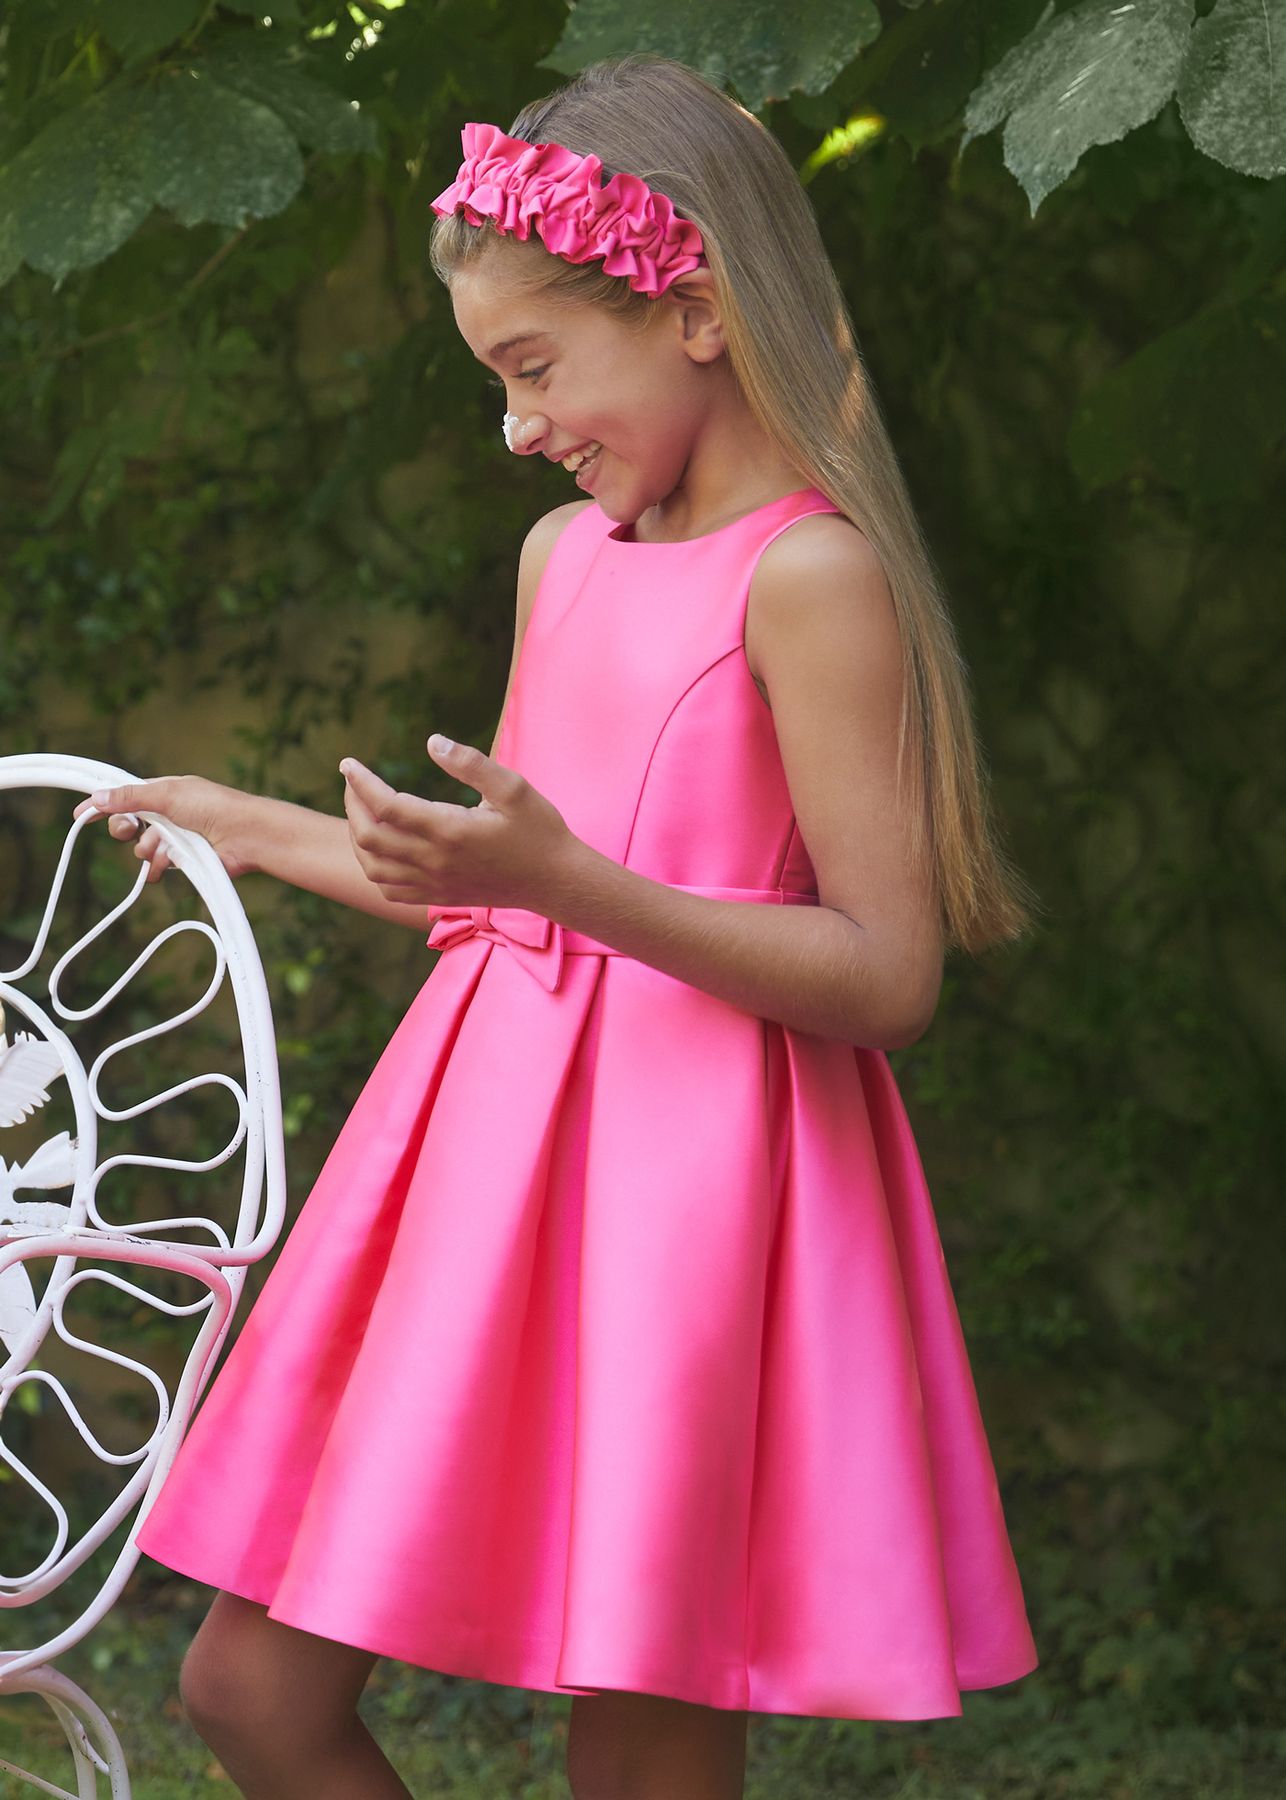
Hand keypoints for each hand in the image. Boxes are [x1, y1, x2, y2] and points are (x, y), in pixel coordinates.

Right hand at [70, 776, 253, 881]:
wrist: (246, 836)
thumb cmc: (213, 806)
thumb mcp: (167, 794)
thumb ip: (131, 797)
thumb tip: (98, 797)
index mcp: (165, 791)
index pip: (126, 796)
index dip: (104, 804)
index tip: (81, 815)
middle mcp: (169, 814)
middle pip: (129, 823)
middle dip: (125, 828)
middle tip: (129, 829)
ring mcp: (176, 837)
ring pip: (142, 848)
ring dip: (147, 848)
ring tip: (163, 847)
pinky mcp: (185, 859)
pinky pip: (159, 865)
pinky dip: (160, 866)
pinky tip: (167, 865)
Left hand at [340, 735, 577, 913]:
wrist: (555, 881)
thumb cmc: (539, 830)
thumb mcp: (513, 787)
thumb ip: (471, 763)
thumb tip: (432, 741)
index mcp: (450, 830)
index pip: (386, 806)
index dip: (360, 782)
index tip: (348, 764)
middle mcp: (436, 860)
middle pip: (369, 837)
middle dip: (352, 805)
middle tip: (352, 782)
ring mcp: (435, 883)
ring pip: (373, 867)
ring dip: (357, 838)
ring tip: (361, 812)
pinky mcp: (439, 896)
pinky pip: (390, 890)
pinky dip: (373, 869)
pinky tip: (378, 850)